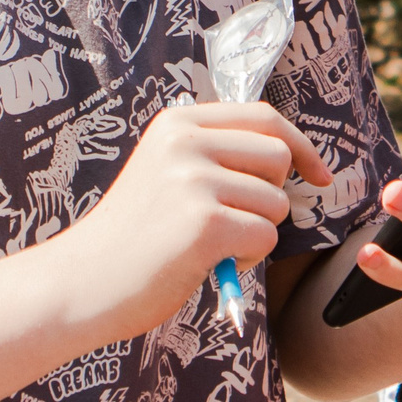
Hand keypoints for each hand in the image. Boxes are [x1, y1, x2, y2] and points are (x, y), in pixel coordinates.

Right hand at [54, 100, 330, 337]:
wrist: (81, 283)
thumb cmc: (134, 235)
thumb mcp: (168, 172)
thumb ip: (217, 154)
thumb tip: (294, 154)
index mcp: (179, 123)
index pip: (265, 118)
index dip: (300, 146)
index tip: (320, 174)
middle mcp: (186, 143)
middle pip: (278, 157)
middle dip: (273, 196)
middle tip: (236, 222)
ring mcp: (194, 181)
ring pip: (276, 202)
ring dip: (257, 232)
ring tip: (212, 246)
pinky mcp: (204, 225)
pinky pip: (266, 236)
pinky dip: (250, 257)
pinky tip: (213, 262)